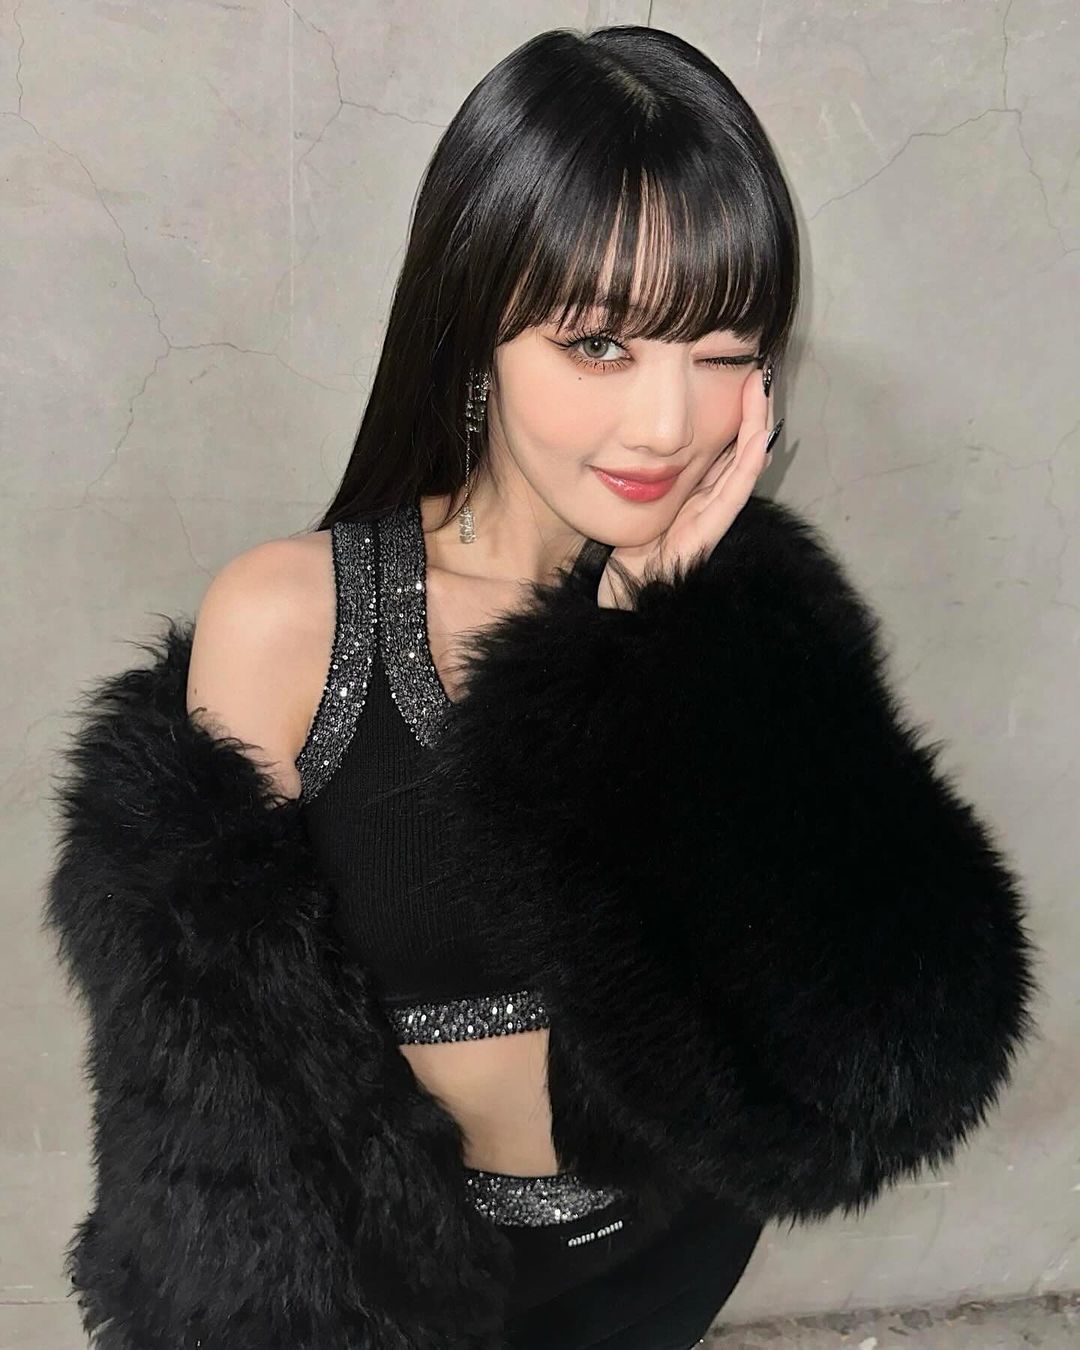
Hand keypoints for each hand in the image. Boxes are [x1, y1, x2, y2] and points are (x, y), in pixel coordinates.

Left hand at [597, 362, 777, 608]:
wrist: (620, 599)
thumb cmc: (622, 554)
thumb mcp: (630, 500)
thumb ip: (636, 471)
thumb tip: (630, 433)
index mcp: (692, 492)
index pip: (720, 444)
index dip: (731, 410)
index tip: (736, 371)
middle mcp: (707, 502)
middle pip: (737, 448)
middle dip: (749, 409)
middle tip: (758, 370)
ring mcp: (710, 519)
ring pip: (742, 465)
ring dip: (755, 426)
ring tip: (761, 389)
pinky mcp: (705, 536)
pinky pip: (732, 496)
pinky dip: (746, 465)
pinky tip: (758, 438)